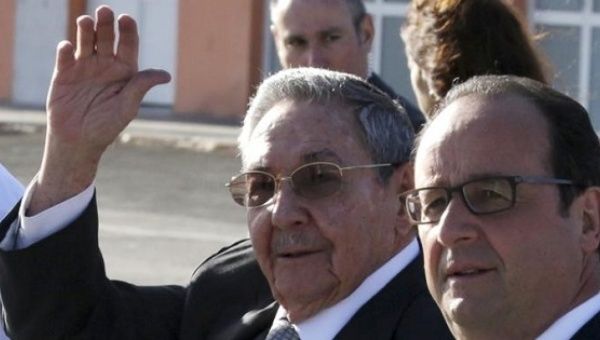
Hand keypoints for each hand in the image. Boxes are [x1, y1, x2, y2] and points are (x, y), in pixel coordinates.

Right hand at [30, 6, 169, 214]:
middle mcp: (105, 64)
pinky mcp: (63, 74)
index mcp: (124, 71)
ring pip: (85, 42)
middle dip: (105, 24)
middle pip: (106, 38)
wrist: (79, 142)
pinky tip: (68, 47)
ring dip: (85, 30)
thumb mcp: (127, 106)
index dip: (127, 30)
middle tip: (104, 11)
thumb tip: (166, 75)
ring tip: (86, 21)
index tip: (126, 19)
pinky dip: (65, 50)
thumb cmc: (108, 126)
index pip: (128, 44)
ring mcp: (84, 67)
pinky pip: (64, 57)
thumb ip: (141, 87)